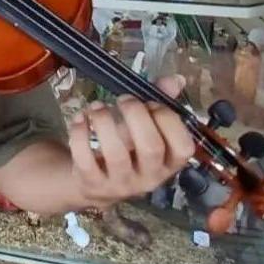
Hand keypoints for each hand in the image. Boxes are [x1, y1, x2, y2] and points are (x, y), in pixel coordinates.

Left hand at [68, 75, 195, 208]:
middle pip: (150, 147)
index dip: (168, 119)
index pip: (183, 147)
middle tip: (123, 100)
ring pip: (116, 154)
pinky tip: (80, 118)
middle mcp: (149, 177)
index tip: (151, 103)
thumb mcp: (145, 129)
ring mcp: (120, 183)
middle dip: (136, 115)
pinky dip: (80, 133)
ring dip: (104, 121)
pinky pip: (85, 159)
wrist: (95, 182)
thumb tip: (176, 79)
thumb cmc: (127, 149)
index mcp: (168, 163)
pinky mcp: (92, 183)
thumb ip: (160, 104)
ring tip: (97, 106)